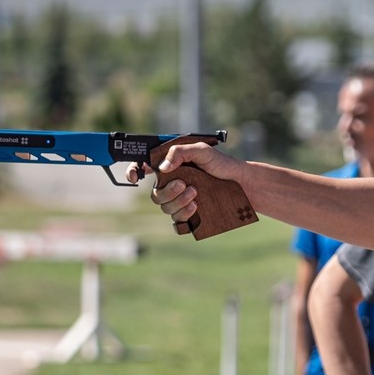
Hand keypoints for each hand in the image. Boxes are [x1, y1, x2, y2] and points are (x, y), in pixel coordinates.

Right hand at [122, 143, 239, 227]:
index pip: (143, 168)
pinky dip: (182, 217)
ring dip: (178, 203)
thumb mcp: (202, 150)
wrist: (240, 182)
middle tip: (185, 185)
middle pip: (155, 195)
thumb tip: (163, 168)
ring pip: (165, 209)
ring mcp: (180, 201)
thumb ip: (181, 153)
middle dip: (167, 192)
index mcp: (170, 167)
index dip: (133, 172)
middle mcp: (171, 184)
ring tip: (195, 194)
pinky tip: (195, 208)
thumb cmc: (221, 164)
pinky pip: (176, 223)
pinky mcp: (190, 215)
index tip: (135, 177)